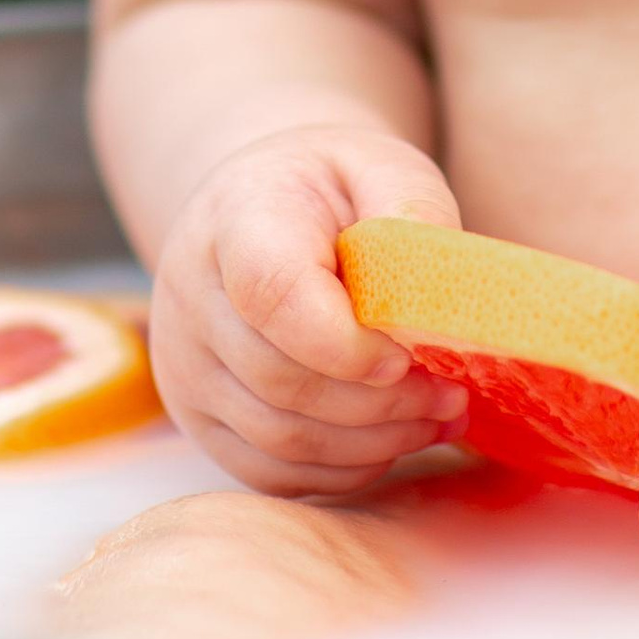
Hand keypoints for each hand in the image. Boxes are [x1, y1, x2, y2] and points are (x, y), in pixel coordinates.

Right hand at [149, 125, 466, 497]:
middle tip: (452, 394)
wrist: (259, 207)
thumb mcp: (383, 167)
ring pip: (278, 437)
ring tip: (438, 418)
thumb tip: (443, 293)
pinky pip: (268, 470)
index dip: (344, 343)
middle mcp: (191, 294)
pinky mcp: (198, 414)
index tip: (407, 354)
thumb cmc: (334, 188)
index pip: (272, 296)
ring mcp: (185, 362)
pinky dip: (340, 470)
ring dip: (372, 442)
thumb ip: (414, 213)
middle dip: (382, 403)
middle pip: (280, 380)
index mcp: (236, 219)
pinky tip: (392, 441)